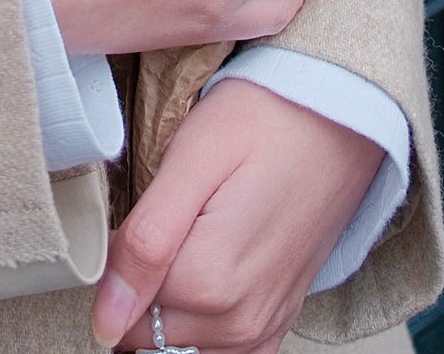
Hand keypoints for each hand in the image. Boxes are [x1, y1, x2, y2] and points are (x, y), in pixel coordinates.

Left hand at [93, 79, 385, 352]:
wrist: (339, 115)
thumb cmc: (266, 119)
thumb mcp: (193, 158)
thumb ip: (145, 242)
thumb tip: (104, 321)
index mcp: (209, 282)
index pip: (119, 309)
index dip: (113, 261)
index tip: (134, 216)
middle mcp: (239, 321)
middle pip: (146, 331)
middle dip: (139, 283)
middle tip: (167, 217)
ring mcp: (261, 327)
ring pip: (176, 343)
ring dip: (168, 300)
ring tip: (189, 233)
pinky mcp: (276, 322)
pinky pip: (217, 350)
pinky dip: (198, 319)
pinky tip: (206, 268)